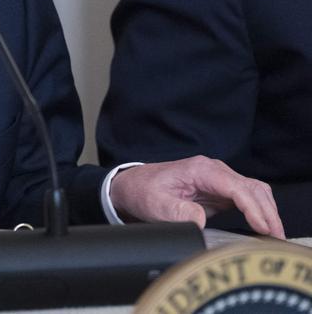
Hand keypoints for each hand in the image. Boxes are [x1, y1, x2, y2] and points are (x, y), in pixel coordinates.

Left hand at [110, 156, 283, 238]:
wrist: (133, 186)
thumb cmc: (143, 192)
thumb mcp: (155, 204)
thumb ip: (177, 211)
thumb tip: (200, 220)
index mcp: (200, 170)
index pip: (236, 187)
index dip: (252, 207)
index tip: (263, 227)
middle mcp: (213, 171)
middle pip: (252, 188)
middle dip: (267, 211)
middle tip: (275, 237)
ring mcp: (218, 179)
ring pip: (254, 191)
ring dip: (267, 211)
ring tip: (275, 235)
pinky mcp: (219, 190)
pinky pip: (247, 198)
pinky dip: (259, 210)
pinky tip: (264, 227)